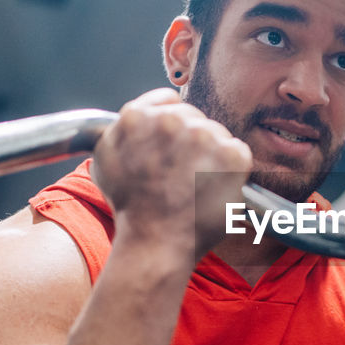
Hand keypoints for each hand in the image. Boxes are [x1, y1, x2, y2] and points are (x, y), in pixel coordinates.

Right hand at [91, 88, 250, 259]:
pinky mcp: (231, 155)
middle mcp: (171, 121)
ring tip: (196, 185)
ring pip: (217, 134)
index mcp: (137, 117)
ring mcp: (204, 136)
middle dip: (192, 142)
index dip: (173, 125)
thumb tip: (144, 114)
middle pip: (194, 118)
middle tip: (183, 174)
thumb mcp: (107, 159)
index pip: (169, 101)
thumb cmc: (132, 209)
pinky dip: (232, 170)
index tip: (173, 145)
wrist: (156, 243)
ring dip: (211, 156)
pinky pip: (238, 153)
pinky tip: (214, 188)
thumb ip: (124, 127)